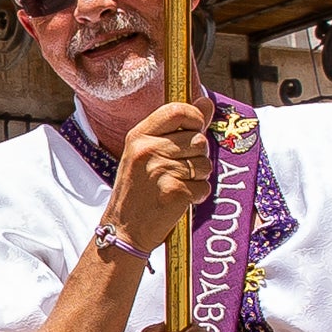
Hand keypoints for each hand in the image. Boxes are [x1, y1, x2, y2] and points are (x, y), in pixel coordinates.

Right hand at [99, 99, 215, 258]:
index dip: (195, 118)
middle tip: (178, 170)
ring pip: (205, 164)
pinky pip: (204, 187)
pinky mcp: (175, 192)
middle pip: (198, 140)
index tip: (194, 130)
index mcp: (139, 136)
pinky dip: (197, 196)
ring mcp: (162, 171)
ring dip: (198, 177)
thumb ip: (178, 127)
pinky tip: (178, 199)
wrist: (123, 229)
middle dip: (196, 156)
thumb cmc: (137, 190)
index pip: (178, 111)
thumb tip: (207, 101)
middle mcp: (148, 150)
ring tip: (176, 184)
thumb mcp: (146, 152)